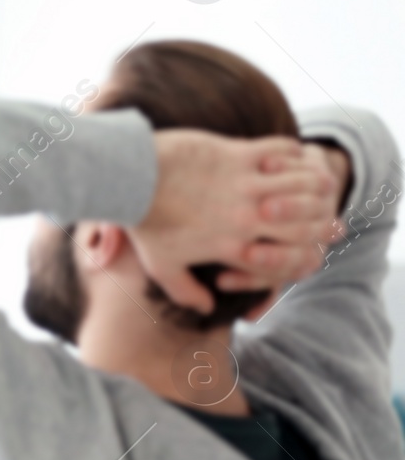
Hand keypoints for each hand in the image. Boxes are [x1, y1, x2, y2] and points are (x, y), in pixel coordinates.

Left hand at [131, 131, 342, 312]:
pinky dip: (292, 153)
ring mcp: (243, 183)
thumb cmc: (143, 221)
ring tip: (317, 180)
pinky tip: (291, 155)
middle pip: (307, 221)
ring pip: (301, 184)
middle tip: (330, 211)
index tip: (316, 244)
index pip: (292, 256)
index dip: (309, 251)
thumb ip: (186, 292)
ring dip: (312, 183)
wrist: (129, 176)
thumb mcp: (161, 266)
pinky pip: (280, 151)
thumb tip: (207, 308)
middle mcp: (246, 216)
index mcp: (234, 246)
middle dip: (321, 218)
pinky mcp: (236, 153)